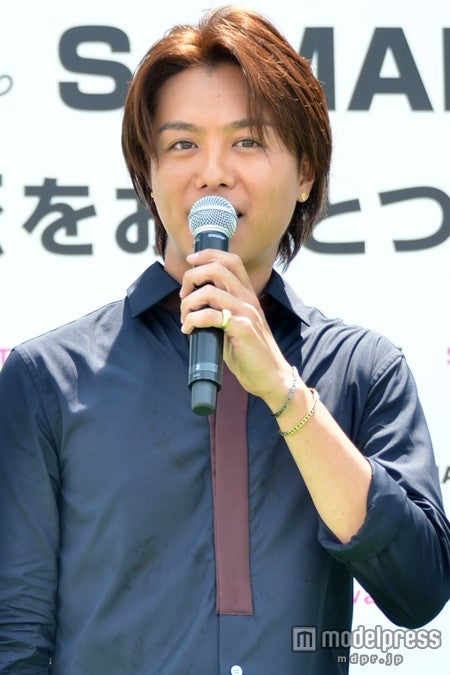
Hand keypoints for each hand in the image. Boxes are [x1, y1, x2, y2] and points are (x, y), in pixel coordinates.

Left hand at [179, 249, 292, 406]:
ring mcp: (247, 312)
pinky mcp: (242, 329)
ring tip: (184, 318)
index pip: (231, 260)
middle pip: (216, 268)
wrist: (270, 377)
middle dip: (192, 277)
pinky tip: (188, 331)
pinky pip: (209, 316)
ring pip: (209, 291)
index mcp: (247, 294)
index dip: (208, 254)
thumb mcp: (235, 324)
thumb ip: (220, 310)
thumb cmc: (249, 353)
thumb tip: (191, 303)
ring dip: (188, 304)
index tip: (191, 262)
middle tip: (183, 296)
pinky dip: (192, 321)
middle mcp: (248, 299)